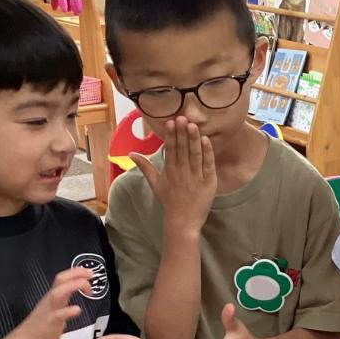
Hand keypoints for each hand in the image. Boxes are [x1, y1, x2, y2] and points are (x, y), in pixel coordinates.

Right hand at [12, 267, 92, 338]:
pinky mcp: (50, 323)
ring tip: (87, 288)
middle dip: (77, 274)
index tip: (89, 272)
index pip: (63, 278)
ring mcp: (50, 311)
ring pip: (58, 293)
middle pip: (61, 280)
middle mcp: (51, 301)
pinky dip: (69, 310)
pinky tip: (77, 309)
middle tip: (91, 275)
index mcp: (52, 297)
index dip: (77, 272)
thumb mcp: (53, 310)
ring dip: (73, 286)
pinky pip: (59, 315)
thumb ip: (63, 304)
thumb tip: (74, 303)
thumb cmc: (39, 328)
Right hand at [131, 116, 215, 232]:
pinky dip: (207, 152)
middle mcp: (181, 172)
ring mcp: (195, 177)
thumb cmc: (169, 201)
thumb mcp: (155, 183)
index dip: (171, 135)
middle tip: (182, 117)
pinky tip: (206, 140)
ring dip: (193, 139)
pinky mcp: (208, 182)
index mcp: (169, 170)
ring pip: (194, 155)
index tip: (171, 121)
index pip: (170, 149)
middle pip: (182, 149)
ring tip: (193, 125)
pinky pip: (207, 165)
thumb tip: (130, 153)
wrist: (183, 221)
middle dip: (182, 133)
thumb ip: (144, 166)